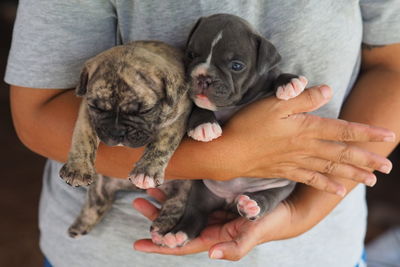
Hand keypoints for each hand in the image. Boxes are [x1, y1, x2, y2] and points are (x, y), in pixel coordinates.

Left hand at [133, 188, 295, 260]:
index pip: (184, 244)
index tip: (139, 243)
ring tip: (147, 190)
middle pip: (178, 225)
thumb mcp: (256, 232)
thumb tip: (212, 255)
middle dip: (157, 218)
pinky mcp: (219, 197)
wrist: (287, 206)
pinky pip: (195, 195)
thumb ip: (237, 246)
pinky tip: (170, 181)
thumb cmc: (273, 222)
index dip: (162, 245)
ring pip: (184, 209)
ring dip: (165, 201)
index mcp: (216, 238)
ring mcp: (214, 211)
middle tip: (138, 203)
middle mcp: (211, 226)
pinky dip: (181, 190)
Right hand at [224, 85, 394, 195]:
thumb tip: (328, 91)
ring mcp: (295, 162)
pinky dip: (326, 185)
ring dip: (352, 174)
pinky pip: (310, 179)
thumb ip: (302, 98)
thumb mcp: (273, 104)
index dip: (366, 132)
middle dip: (366, 159)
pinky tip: (338, 191)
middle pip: (341, 153)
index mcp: (305, 128)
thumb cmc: (248, 125)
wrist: (227, 153)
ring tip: (371, 180)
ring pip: (330, 168)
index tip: (388, 136)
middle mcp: (305, 147)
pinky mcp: (284, 171)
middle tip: (388, 167)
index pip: (343, 130)